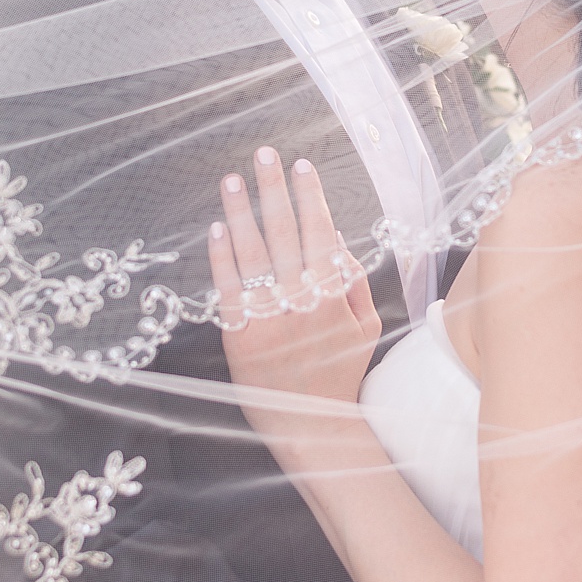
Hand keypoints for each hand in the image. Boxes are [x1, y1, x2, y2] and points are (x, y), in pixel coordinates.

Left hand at [205, 149, 380, 420]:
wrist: (314, 427)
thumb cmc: (339, 373)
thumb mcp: (365, 329)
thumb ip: (354, 284)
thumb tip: (338, 240)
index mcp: (333, 299)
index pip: (321, 236)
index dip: (311, 200)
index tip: (303, 166)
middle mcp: (301, 305)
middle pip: (285, 236)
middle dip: (274, 191)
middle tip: (264, 154)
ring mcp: (269, 322)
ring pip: (255, 258)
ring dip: (242, 213)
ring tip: (232, 180)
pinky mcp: (240, 340)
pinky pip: (229, 292)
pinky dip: (222, 260)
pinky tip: (217, 229)